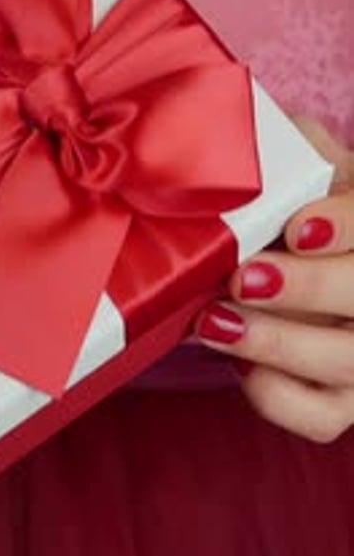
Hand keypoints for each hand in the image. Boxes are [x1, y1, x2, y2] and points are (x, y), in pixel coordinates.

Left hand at [195, 116, 353, 442]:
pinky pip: (321, 417)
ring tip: (215, 321)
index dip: (347, 225)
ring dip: (279, 343)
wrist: (285, 267)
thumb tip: (246, 138)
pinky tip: (240, 366)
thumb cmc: (295, 206)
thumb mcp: (305, 165)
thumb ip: (296, 149)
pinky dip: (276, 396)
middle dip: (309, 289)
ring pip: (348, 364)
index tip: (297, 228)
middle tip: (243, 276)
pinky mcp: (342, 401)